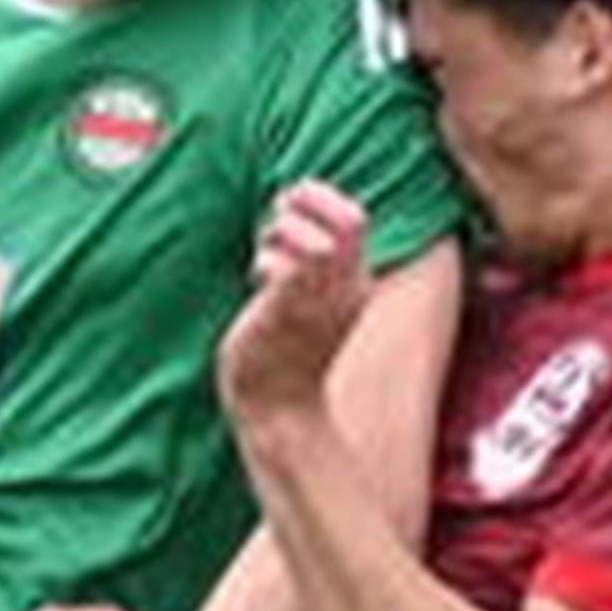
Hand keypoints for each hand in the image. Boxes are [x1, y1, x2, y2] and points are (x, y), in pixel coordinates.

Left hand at [219, 181, 371, 427]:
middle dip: (300, 204)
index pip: (354, 217)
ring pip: (311, 238)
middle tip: (274, 226)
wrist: (279, 413)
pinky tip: (256, 280)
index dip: (318, 197)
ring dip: (277, 232)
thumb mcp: (309, 302)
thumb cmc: (285, 354)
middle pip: (343, 217)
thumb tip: (285, 210)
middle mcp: (345, 291)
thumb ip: (309, 263)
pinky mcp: (288, 314)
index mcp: (355, 285)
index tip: (290, 210)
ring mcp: (319, 302)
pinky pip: (282, 264)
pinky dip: (266, 259)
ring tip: (265, 256)